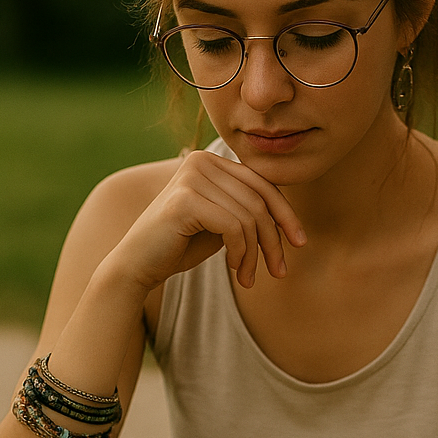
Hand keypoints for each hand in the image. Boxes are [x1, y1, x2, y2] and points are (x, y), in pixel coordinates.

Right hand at [109, 148, 305, 292]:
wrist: (137, 265)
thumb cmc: (181, 246)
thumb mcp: (222, 223)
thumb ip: (247, 210)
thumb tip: (289, 216)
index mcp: (211, 161)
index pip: (262, 184)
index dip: (286, 214)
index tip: (299, 243)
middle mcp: (200, 161)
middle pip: (259, 201)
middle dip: (274, 240)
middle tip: (279, 271)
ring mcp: (191, 177)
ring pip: (249, 217)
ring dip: (254, 254)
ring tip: (248, 277)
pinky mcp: (185, 200)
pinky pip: (233, 227)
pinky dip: (240, 252)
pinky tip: (233, 268)